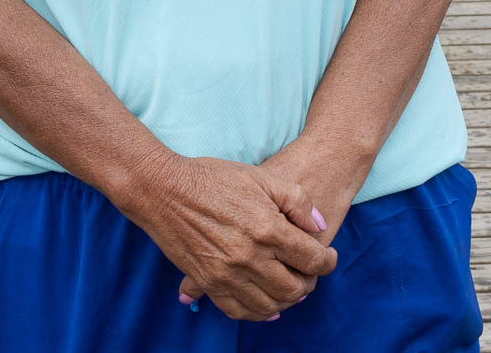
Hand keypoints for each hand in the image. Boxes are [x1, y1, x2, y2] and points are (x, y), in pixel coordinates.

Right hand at [136, 154, 337, 320]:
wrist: (163, 188)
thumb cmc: (212, 178)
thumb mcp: (261, 177)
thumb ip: (297, 201)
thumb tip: (319, 226)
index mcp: (268, 229)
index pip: (313, 260)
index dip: (327, 262)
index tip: (327, 259)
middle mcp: (250, 257)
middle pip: (295, 288)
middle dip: (308, 284)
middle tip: (308, 274)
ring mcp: (227, 274)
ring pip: (269, 305)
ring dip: (285, 301)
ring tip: (288, 288)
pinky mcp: (207, 282)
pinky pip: (237, 311)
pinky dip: (256, 312)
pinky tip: (263, 303)